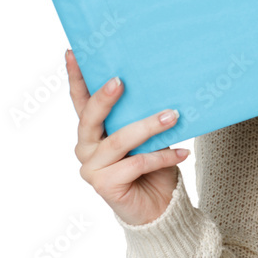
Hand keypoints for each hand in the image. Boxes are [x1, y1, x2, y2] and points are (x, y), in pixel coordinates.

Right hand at [66, 49, 189, 225]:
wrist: (159, 206)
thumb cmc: (152, 164)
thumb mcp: (147, 135)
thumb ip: (141, 115)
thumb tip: (161, 85)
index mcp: (93, 130)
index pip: (80, 100)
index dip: (75, 77)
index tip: (74, 52)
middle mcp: (86, 147)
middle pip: (90, 118)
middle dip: (105, 98)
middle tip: (121, 81)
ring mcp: (92, 168)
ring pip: (119, 140)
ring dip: (148, 126)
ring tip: (174, 115)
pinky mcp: (105, 185)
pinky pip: (136, 164)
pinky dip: (162, 156)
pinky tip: (183, 152)